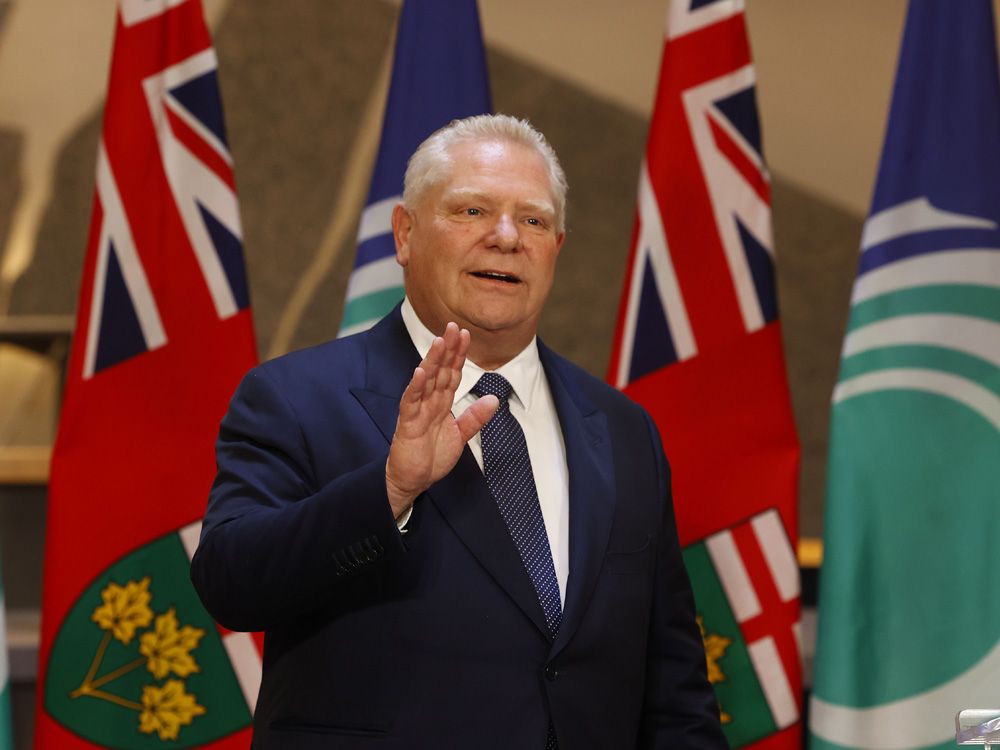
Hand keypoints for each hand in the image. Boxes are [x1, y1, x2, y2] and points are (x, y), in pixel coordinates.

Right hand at [385, 322, 498, 518]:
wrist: (412, 482)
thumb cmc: (430, 458)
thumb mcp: (460, 437)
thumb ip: (474, 418)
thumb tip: (494, 399)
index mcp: (441, 403)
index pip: (451, 373)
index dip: (458, 355)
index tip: (465, 334)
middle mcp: (429, 402)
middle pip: (439, 370)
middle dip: (447, 349)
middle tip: (454, 326)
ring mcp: (417, 411)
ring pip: (425, 380)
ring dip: (432, 360)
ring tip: (439, 341)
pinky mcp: (407, 423)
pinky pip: (410, 401)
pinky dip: (415, 386)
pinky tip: (420, 371)